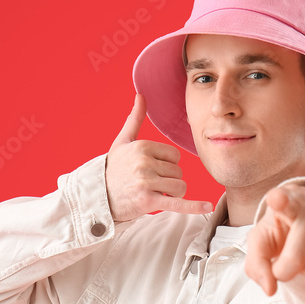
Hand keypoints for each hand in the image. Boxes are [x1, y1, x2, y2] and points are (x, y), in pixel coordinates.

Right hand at [106, 93, 212, 222]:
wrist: (98, 197)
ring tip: (153, 193)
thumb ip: (135, 119)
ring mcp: (146, 182)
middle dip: (168, 180)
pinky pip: (177, 203)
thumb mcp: (122, 142)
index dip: (167, 165)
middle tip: (148, 184)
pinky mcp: (148, 200)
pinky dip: (193, 207)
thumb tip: (141, 95)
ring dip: (171, 193)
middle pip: (178, 171)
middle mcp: (145, 162)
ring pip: (180, 186)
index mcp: (142, 146)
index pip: (175, 156)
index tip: (151, 170)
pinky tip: (207, 208)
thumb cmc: (113, 169)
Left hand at [245, 184, 304, 296]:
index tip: (276, 198)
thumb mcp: (262, 240)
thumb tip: (270, 289)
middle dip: (284, 272)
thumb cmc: (283, 228)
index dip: (279, 200)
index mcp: (287, 199)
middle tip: (282, 265)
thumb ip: (256, 264)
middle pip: (297, 257)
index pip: (284, 200)